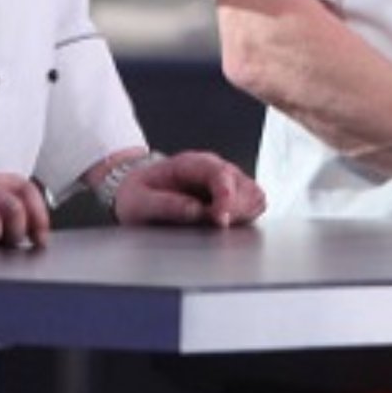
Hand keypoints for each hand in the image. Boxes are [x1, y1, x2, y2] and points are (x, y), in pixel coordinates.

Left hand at [112, 150, 266, 227]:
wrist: (138, 191)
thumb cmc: (137, 194)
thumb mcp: (138, 201)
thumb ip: (165, 205)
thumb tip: (195, 211)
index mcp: (191, 164)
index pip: (219, 173)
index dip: (225, 197)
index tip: (220, 220)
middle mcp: (214, 169)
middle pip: (244, 185)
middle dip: (236, 210)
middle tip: (217, 228)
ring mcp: (225, 182)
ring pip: (254, 196)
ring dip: (244, 214)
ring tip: (220, 228)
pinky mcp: (231, 197)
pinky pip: (253, 205)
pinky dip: (247, 217)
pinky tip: (227, 226)